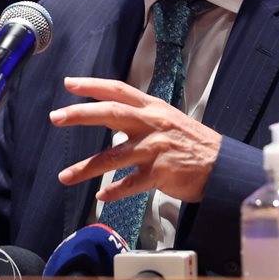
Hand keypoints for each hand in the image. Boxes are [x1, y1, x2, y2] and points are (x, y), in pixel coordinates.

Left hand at [49, 76, 221, 202]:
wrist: (222, 165)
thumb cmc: (193, 143)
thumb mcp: (168, 119)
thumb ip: (141, 116)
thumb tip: (112, 115)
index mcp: (153, 108)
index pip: (118, 90)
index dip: (93, 85)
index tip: (69, 84)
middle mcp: (152, 124)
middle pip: (110, 113)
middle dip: (80, 115)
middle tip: (56, 117)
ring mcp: (155, 149)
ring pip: (113, 156)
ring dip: (86, 167)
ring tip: (65, 176)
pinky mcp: (160, 173)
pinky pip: (130, 183)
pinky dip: (114, 191)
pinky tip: (101, 195)